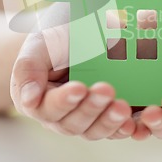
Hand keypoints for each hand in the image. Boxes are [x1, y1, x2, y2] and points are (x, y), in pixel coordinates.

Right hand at [10, 3, 134, 139]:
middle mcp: (60, 116)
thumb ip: (28, 68)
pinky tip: (133, 123)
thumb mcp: (39, 44)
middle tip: (106, 89)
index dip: (64, 101)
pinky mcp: (107, 117)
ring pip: (95, 130)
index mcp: (38, 100)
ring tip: (122, 106)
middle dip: (91, 108)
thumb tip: (29, 100)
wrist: (78, 31)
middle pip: (73, 124)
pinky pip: (115, 130)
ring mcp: (85, 118)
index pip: (48, 108)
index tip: (79, 87)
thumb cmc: (55, 37)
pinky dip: (123, 129)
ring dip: (109, 121)